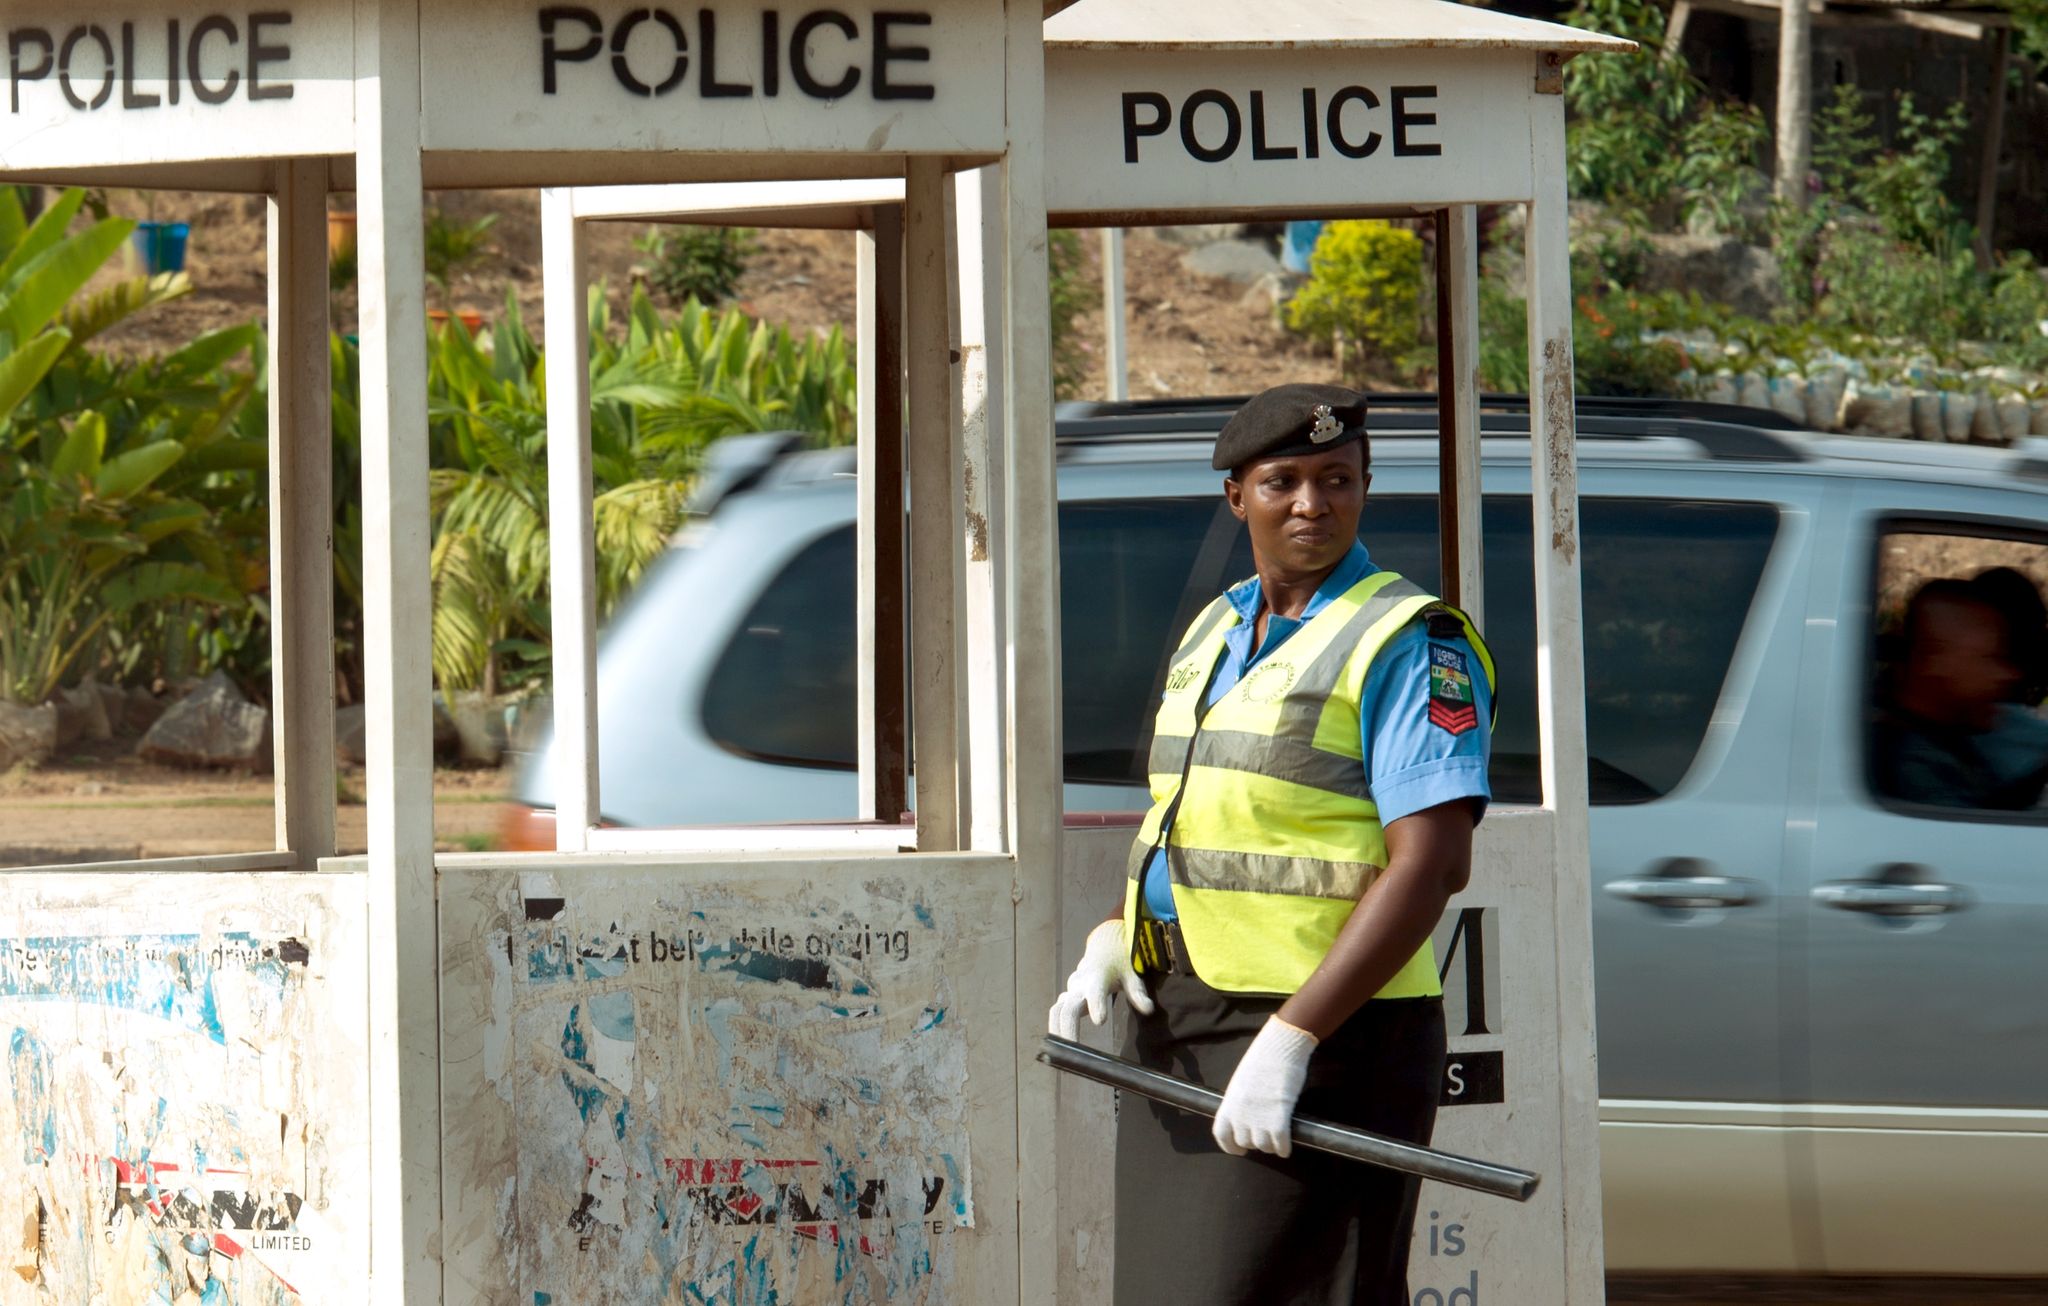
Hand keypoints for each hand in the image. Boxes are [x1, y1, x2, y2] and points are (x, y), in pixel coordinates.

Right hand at [1048, 920, 1154, 1039]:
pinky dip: (1056, 1028)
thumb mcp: (1132, 975)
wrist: (1103, 946)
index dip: (1096, 1005)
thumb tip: (1148, 1010)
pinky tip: (1058, 1047)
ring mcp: (1071, 991)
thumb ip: (1138, 993)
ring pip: (1058, 1011)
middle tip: (1073, 1048)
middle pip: (1069, 1008)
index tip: (1100, 1021)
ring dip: (1057, 1031)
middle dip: (1068, 1028)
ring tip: (1059, 1053)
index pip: (1096, 992)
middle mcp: (1081, 985)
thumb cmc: (1120, 963)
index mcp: (1098, 977)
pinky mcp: (1067, 996)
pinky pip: (1057, 1012)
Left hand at [1211, 1016, 1316, 1156]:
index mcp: (1229, 1103)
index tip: (1238, 1150)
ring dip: (1271, 1146)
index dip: (1229, 1146)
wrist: (1279, 1047)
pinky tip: (1287, 1146)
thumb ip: (1240, 1101)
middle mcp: (1240, 1114)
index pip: (1221, 1135)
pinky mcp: (1278, 1119)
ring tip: (1277, 1140)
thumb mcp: (1242, 1081)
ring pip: (1263, 1146)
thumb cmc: (1262, 1059)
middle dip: (1255, 1142)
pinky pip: (1280, 1144)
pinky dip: (1284, 1148)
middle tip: (1265, 1136)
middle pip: (1245, 1142)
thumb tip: (1245, 1115)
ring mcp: (1258, 1118)